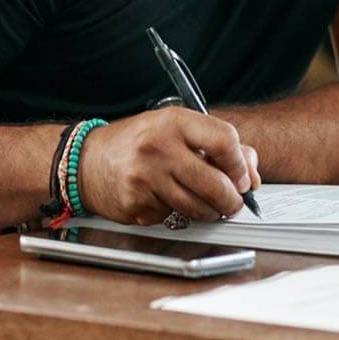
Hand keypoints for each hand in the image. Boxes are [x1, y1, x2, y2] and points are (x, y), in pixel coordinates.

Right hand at [78, 107, 260, 225]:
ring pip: (197, 208)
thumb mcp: (174, 130)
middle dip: (231, 200)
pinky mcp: (136, 204)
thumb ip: (215, 144)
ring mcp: (145, 178)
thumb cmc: (136, 143)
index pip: (225, 142)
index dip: (241, 165)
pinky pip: (172, 217)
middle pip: (215, 184)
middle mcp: (158, 148)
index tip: (243, 178)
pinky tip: (164, 200)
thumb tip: (251, 172)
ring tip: (205, 205)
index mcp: (173, 122)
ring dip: (208, 212)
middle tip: (233, 203)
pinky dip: (175, 214)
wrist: (87, 161)